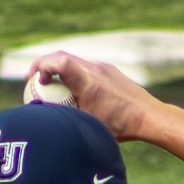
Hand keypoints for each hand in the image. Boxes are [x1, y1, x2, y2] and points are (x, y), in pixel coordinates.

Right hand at [26, 53, 164, 142]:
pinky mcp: (111, 72)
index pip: (57, 61)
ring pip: (75, 62)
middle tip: (35, 81)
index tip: (33, 81)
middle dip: (45, 66)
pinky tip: (75, 93)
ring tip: (54, 89)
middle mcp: (95, 68)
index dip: (40, 67)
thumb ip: (65, 116)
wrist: (150, 117)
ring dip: (60, 71)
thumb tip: (45, 118)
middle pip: (62, 57)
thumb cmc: (120, 126)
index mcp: (87, 79)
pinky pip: (87, 69)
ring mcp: (104, 68)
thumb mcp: (86, 124)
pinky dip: (75, 76)